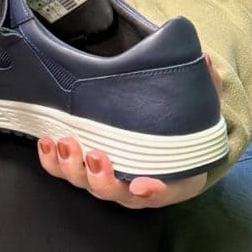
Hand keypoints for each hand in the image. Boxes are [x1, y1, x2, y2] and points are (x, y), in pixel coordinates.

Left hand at [37, 52, 223, 207]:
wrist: (161, 132)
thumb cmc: (181, 125)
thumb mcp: (199, 105)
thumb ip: (204, 85)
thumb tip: (204, 59)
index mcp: (170, 176)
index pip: (161, 191)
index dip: (152, 192)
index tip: (141, 184)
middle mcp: (134, 184)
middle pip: (115, 193)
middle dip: (102, 179)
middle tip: (96, 156)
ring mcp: (107, 176)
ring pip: (86, 183)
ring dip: (72, 168)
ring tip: (64, 144)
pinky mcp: (84, 164)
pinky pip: (64, 170)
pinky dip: (53, 161)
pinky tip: (47, 143)